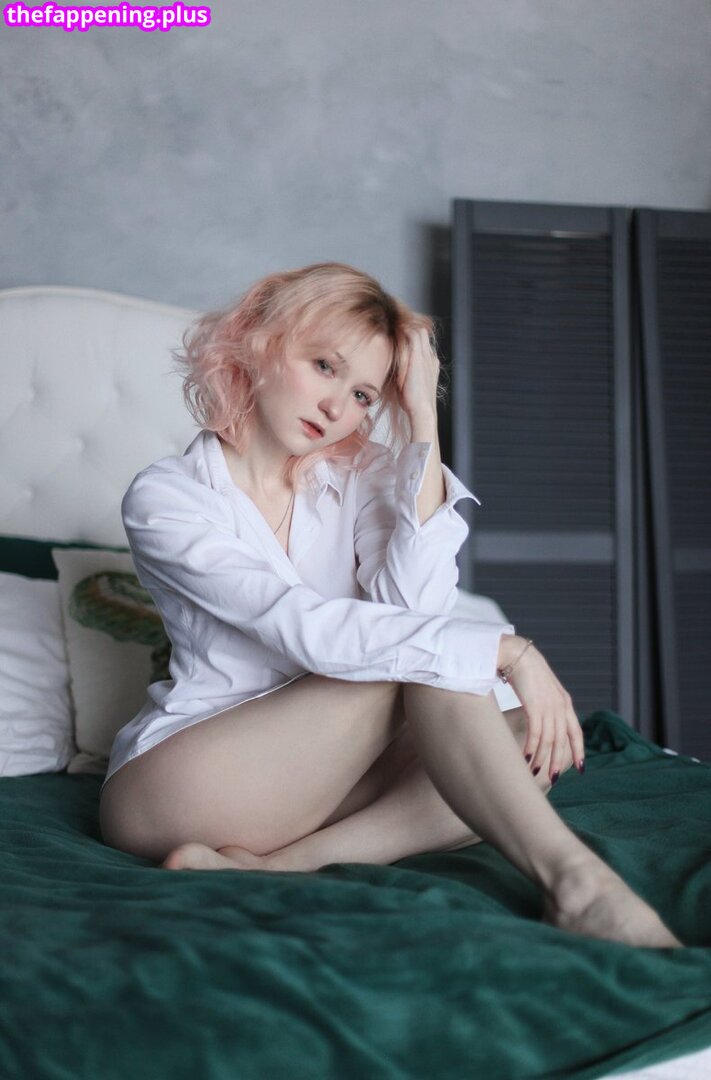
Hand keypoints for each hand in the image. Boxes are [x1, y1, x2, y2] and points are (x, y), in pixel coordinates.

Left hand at [397, 328, 439, 423]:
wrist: (422, 410)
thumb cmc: (412, 403)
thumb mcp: (406, 386)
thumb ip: (401, 375)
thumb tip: (390, 372)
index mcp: (430, 366)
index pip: (422, 346)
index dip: (410, 340)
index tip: (397, 338)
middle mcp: (430, 358)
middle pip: (422, 335)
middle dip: (409, 330)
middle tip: (394, 327)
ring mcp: (426, 356)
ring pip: (419, 332)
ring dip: (406, 328)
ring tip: (393, 325)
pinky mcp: (419, 356)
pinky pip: (413, 335)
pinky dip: (404, 330)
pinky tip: (393, 328)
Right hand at [503, 639, 584, 782]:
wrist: (515, 653)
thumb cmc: (524, 671)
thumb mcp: (541, 689)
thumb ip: (546, 704)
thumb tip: (542, 720)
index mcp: (564, 702)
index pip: (576, 731)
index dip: (579, 751)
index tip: (580, 768)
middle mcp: (560, 705)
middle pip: (563, 740)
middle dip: (558, 761)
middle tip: (553, 778)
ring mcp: (548, 705)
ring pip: (549, 739)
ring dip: (542, 757)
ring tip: (535, 771)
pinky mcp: (534, 705)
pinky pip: (536, 732)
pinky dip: (532, 747)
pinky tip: (526, 757)